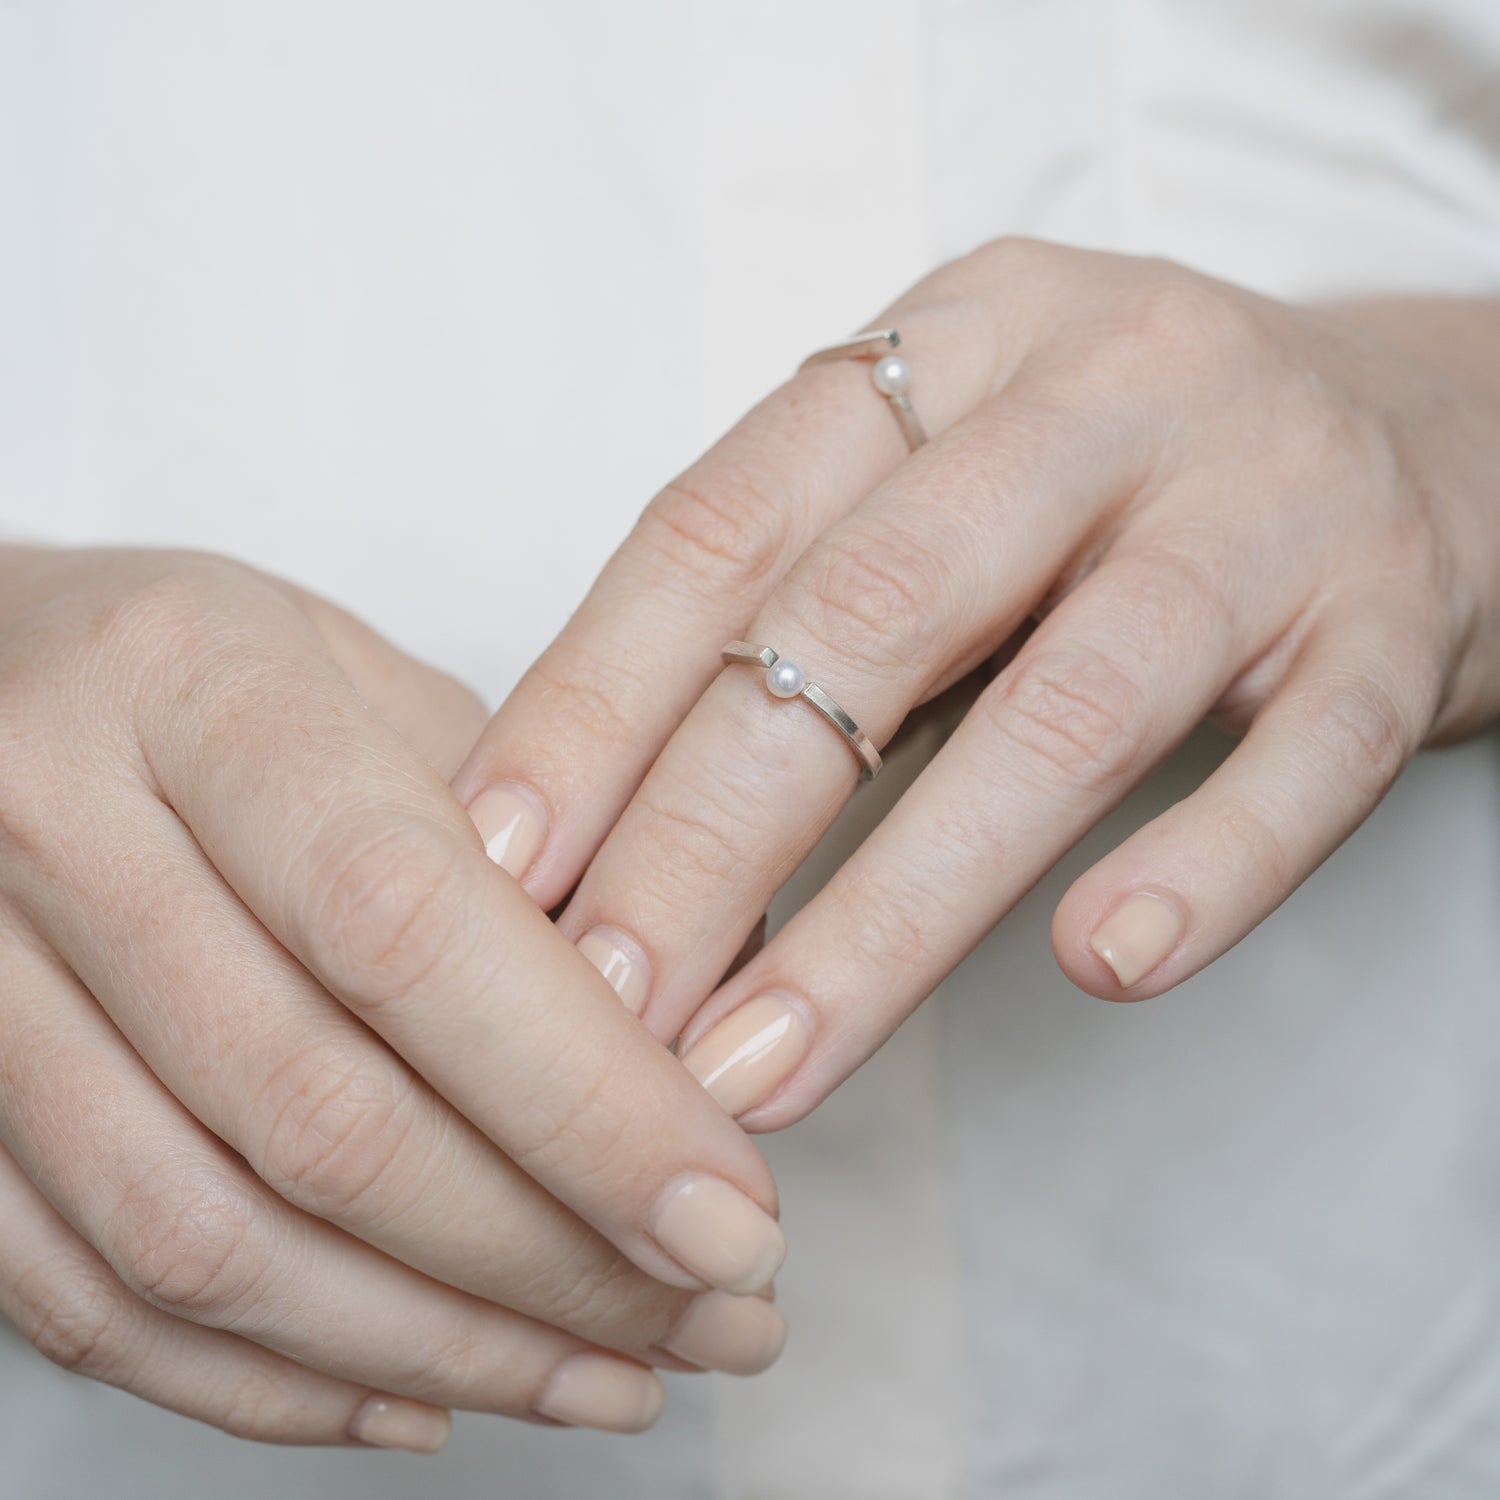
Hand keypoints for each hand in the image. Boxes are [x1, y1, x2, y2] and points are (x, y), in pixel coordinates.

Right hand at [0, 546, 785, 1450]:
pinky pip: (87, 1300)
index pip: (407, 926)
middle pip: (317, 1115)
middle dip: (548, 1258)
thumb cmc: (215, 675)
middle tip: (715, 1314)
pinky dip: (271, 1381)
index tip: (734, 1217)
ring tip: (613, 1376)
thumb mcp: (376, 681)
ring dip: (438, 1348)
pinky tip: (423, 1395)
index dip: (585, 1101)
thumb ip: (529, 832)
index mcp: (191, 687)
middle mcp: (46, 829)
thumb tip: (700, 1042)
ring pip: (203, 1244)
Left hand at [453, 238, 1499, 1131]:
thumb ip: (792, 612)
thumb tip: (589, 835)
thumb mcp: (941, 485)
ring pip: (1063, 713)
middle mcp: (1101, 392)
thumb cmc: (1112, 492)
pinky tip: (1101, 970)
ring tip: (765, 1072)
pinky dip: (1203, 870)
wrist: (1420, 432)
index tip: (494, 872)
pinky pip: (1309, 756)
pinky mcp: (1397, 615)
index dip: (591, 700)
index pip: (724, 523)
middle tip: (602, 1014)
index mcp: (947, 346)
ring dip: (890, 916)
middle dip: (708, 835)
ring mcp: (1266, 497)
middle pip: (864, 619)